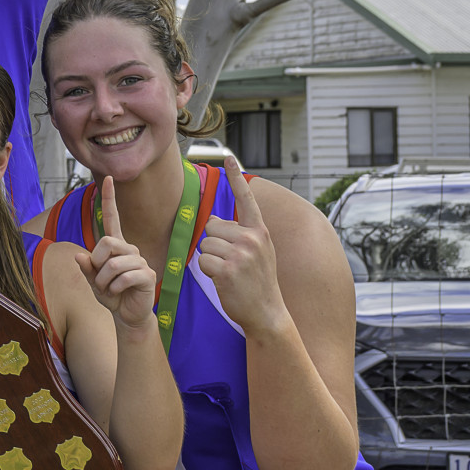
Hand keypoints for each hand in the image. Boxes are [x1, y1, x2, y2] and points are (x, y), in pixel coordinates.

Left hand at [77, 176, 158, 333]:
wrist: (127, 315)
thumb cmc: (110, 295)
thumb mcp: (93, 282)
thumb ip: (86, 269)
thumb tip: (79, 256)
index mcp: (115, 246)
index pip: (112, 218)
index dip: (109, 199)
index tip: (109, 178)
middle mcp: (129, 250)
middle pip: (107, 242)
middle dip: (97, 262)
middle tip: (100, 279)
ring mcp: (140, 261)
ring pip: (114, 264)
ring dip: (105, 281)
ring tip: (109, 289)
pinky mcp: (147, 275)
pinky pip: (125, 277)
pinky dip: (115, 288)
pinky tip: (119, 293)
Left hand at [196, 160, 284, 331]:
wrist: (267, 312)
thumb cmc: (257, 281)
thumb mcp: (257, 252)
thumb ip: (240, 234)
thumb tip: (213, 218)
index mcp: (260, 231)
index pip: (246, 199)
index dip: (236, 179)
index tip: (229, 157)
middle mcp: (252, 238)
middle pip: (211, 226)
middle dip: (214, 243)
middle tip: (231, 262)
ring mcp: (241, 254)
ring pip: (205, 244)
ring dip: (210, 259)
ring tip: (229, 272)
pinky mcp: (228, 269)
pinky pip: (202, 260)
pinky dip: (208, 271)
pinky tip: (224, 281)